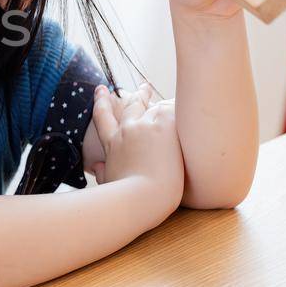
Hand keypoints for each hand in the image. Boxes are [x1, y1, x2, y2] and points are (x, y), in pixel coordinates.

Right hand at [90, 84, 182, 223]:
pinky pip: (172, 108)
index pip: (104, 118)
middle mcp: (127, 130)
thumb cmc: (123, 199)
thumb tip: (96, 167)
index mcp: (113, 144)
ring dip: (157, 99)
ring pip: (152, 105)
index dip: (102, 102)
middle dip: (136, 95)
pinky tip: (188, 102)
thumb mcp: (107, 183)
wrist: (140, 197)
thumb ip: (102, 173)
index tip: (101, 90)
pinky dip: (177, 106)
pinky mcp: (164, 127)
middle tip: (142, 88)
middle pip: (131, 106)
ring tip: (166, 93)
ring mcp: (145, 126)